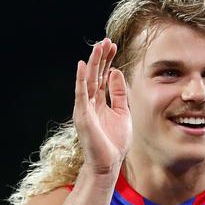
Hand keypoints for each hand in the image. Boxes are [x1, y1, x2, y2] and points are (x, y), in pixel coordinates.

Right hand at [73, 38, 131, 174]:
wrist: (108, 164)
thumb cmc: (114, 142)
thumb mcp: (122, 112)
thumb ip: (119, 93)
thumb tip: (116, 72)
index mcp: (99, 102)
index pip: (103, 76)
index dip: (108, 61)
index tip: (113, 46)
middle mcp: (90, 102)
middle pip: (95, 75)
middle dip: (101, 57)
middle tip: (106, 40)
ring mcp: (85, 108)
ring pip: (88, 80)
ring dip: (93, 63)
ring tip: (98, 46)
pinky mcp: (82, 115)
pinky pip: (81, 94)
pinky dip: (82, 80)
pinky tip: (83, 66)